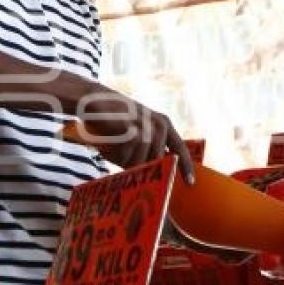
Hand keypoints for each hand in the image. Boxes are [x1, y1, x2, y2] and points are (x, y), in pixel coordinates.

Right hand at [77, 89, 195, 182]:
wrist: (92, 101)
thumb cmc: (113, 122)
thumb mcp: (135, 135)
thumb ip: (145, 152)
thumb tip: (151, 177)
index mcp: (163, 124)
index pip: (180, 148)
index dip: (185, 167)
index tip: (191, 183)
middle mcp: (159, 123)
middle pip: (158, 160)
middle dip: (144, 169)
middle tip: (129, 171)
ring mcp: (147, 124)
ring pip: (143, 159)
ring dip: (129, 162)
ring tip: (115, 154)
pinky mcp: (133, 127)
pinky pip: (130, 154)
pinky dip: (120, 156)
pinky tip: (111, 148)